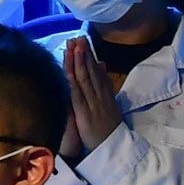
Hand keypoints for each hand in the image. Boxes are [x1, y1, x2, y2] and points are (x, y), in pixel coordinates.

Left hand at [61, 37, 122, 152]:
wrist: (114, 147)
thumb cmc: (109, 128)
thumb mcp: (110, 104)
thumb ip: (105, 84)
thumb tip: (101, 63)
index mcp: (105, 94)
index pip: (96, 71)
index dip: (89, 55)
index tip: (83, 41)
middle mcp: (99, 96)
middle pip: (90, 71)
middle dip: (83, 53)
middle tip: (77, 37)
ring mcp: (92, 103)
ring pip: (84, 79)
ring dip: (78, 62)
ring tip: (74, 46)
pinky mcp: (84, 113)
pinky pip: (78, 94)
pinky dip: (74, 81)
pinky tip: (69, 70)